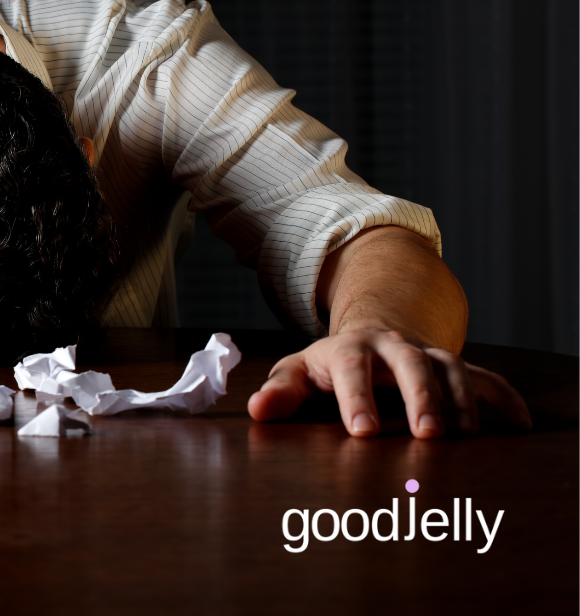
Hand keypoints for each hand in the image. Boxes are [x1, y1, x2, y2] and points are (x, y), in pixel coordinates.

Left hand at [247, 328, 531, 437]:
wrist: (370, 338)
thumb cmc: (328, 367)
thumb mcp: (298, 373)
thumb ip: (280, 391)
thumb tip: (256, 408)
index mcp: (348, 348)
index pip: (351, 367)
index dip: (357, 398)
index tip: (363, 434)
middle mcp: (393, 347)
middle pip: (409, 364)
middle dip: (420, 398)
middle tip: (427, 434)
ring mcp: (427, 355)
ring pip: (450, 369)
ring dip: (461, 401)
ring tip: (467, 438)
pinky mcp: (454, 367)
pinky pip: (485, 378)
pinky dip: (504, 398)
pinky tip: (519, 425)